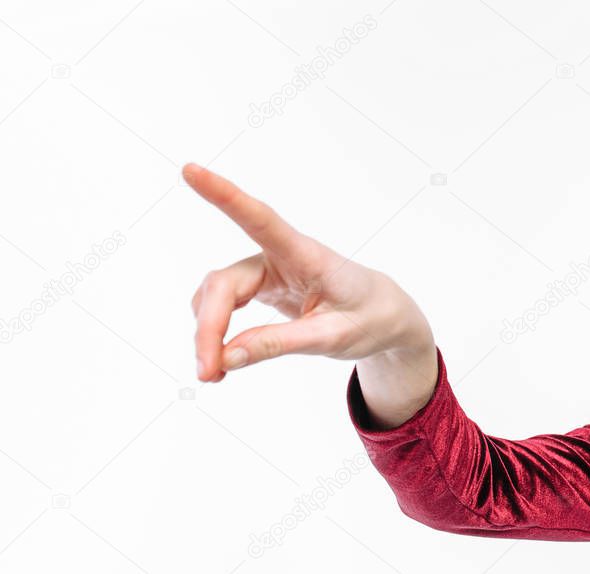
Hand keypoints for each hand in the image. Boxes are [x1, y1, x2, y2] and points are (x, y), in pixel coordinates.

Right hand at [184, 163, 433, 382]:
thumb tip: (226, 358)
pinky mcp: (260, 286)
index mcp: (306, 255)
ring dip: (208, 332)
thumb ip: (281, 344)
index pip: (259, 218)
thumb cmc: (368, 317)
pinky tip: (221, 359)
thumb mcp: (332, 337)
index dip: (223, 195)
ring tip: (214, 372)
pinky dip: (216, 332)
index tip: (191, 170)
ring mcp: (266, 269)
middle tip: (207, 372)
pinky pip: (223, 305)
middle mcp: (279, 255)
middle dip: (209, 328)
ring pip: (217, 295)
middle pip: (224, 284)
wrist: (384, 315)